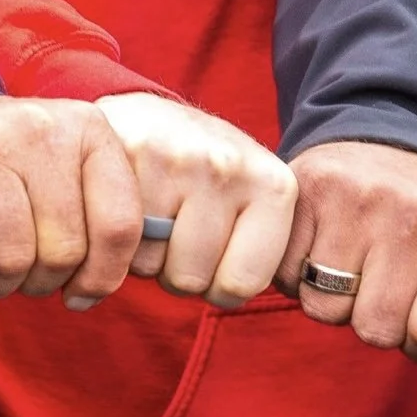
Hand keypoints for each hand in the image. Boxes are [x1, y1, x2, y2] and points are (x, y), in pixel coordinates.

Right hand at [0, 96, 141, 303]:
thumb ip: (103, 212)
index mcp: (89, 128)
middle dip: (50, 279)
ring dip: (12, 279)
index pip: (123, 224)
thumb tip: (138, 268)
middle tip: (31, 271)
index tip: (84, 289)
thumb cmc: (7, 175)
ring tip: (0, 259)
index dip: (105, 274)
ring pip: (25, 255)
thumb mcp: (62, 175)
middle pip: (69, 248)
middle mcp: (46, 124)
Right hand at [94, 94, 295, 307]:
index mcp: (275, 185)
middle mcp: (232, 166)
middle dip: (180, 270)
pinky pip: (116, 241)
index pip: (244, 285)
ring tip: (153, 216)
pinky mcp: (130, 156)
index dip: (221, 282)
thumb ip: (267, 249)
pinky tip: (128, 203)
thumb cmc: (204, 178)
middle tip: (177, 231)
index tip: (217, 255)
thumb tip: (300, 299)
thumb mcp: (251, 202)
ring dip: (147, 255)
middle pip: (194, 281)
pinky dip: (116, 237)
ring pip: (151, 266)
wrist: (145, 116)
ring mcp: (180, 159)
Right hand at [280, 141, 416, 359]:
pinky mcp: (303, 189)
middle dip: (373, 321)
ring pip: (325, 309)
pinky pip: (286, 278)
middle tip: (378, 286)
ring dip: (332, 301)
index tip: (416, 315)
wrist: (390, 139)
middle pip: (376, 328)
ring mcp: (356, 196)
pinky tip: (319, 247)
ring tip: (349, 265)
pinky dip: (297, 276)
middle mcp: (414, 209)